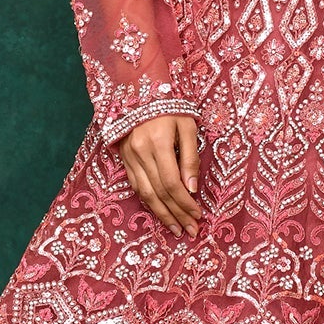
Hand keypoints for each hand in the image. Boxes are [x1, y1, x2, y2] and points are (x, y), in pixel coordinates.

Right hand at [118, 112, 201, 236]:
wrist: (138, 93)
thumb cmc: (169, 108)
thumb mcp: (187, 126)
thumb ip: (190, 157)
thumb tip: (192, 189)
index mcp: (158, 143)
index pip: (172, 182)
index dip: (185, 202)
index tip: (198, 215)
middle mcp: (140, 153)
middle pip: (159, 192)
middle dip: (176, 214)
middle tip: (191, 230)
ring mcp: (129, 158)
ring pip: (145, 194)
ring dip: (162, 214)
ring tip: (176, 229)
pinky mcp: (125, 160)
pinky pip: (136, 187)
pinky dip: (149, 202)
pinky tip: (160, 213)